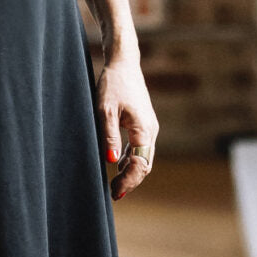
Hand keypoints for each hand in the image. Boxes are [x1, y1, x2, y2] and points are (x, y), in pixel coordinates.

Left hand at [97, 55, 158, 199]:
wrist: (123, 63)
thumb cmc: (113, 83)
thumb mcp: (105, 109)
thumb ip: (109, 135)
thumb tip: (111, 161)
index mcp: (144, 129)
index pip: (140, 164)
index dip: (128, 180)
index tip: (114, 192)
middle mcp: (150, 130)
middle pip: (145, 164)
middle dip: (131, 180)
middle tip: (113, 194)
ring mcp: (149, 126)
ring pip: (144, 157)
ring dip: (131, 171)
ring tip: (115, 185)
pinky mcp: (143, 123)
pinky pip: (140, 147)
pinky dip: (131, 159)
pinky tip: (119, 165)